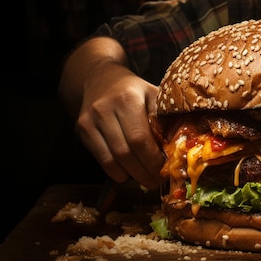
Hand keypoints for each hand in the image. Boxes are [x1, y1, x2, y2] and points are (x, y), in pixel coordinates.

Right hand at [74, 63, 163, 189]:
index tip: (165, 171)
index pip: (140, 139)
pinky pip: (101, 159)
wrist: (99, 78)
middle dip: (144, 172)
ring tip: (146, 180)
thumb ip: (164, 118)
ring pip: (111, 160)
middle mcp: (105, 109)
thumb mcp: (153, 95)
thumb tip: (179, 147)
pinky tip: (129, 172)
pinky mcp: (81, 130)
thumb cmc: (134, 90)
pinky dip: (116, 171)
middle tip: (157, 181)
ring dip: (131, 176)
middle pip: (126, 153)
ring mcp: (89, 121)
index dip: (153, 160)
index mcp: (127, 98)